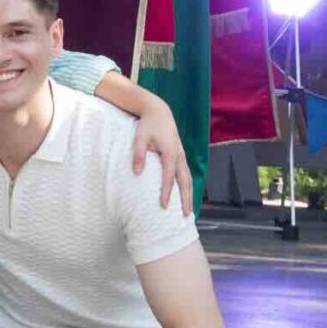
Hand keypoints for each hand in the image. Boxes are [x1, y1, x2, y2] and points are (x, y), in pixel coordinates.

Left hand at [131, 94, 193, 212]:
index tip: (164, 206)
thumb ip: (138, 155)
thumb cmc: (147, 125)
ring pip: (188, 178)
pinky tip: (185, 196)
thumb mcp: (139, 137)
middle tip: (186, 216)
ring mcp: (181, 155)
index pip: (168, 177)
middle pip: (185, 181)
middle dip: (186, 199)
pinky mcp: (180, 155)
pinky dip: (187, 186)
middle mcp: (179, 155)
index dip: (167, 192)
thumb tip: (137, 173)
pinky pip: (186, 173)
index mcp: (169, 152)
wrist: (158, 111)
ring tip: (188, 211)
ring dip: (189, 195)